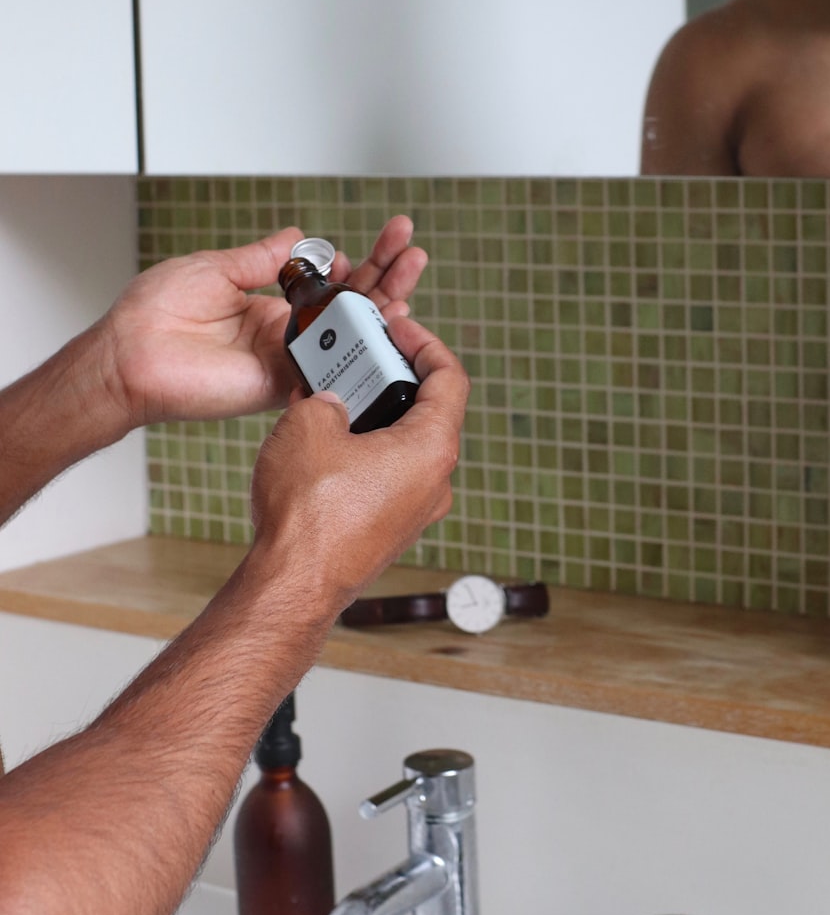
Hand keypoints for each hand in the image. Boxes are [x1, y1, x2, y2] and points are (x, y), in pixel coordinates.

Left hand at [98, 217, 427, 428]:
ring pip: (350, 335)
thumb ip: (262, 259)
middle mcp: (287, 332)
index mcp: (271, 304)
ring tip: (412, 269)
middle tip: (410, 245)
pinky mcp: (285, 384)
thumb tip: (299, 237)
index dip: (357, 262)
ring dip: (385, 303)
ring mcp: (290, 359)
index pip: (327, 281)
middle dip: (383, 274)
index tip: (378, 240)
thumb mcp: (215, 268)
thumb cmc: (156, 313)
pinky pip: (332, 368)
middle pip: (349, 305)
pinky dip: (362, 347)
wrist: (131, 356)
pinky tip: (392, 319)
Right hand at [250, 316, 469, 612]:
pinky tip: (326, 444)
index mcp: (432, 449)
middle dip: (392, 378)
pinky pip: (387, 477)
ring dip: (375, 417)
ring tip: (334, 399)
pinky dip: (366, 452)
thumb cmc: (309, 513)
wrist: (294, 585)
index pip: (450, 378)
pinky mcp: (391, 530)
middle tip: (358, 359)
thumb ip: (328, 398)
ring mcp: (416, 511)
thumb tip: (330, 404)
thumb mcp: (308, 426)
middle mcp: (436, 482)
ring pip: (406, 447)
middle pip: (429, 412)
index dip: (426, 343)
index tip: (400, 328)